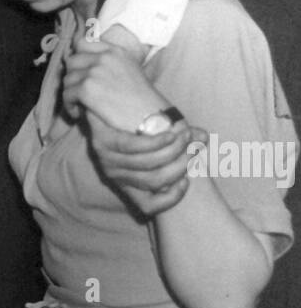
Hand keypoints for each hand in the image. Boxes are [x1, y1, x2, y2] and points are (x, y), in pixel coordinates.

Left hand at [63, 33, 167, 132]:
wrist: (149, 115)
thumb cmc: (142, 99)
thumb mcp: (130, 69)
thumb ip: (111, 63)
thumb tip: (88, 68)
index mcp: (114, 51)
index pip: (82, 44)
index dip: (77, 58)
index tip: (78, 71)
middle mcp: (103, 58)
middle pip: (72, 61)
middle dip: (72, 77)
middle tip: (77, 92)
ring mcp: (94, 72)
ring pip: (67, 80)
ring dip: (70, 94)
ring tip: (79, 105)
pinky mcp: (86, 89)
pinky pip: (67, 95)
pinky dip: (69, 106)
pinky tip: (78, 113)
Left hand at [85, 116, 203, 216]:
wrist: (104, 101)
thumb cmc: (138, 124)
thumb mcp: (161, 138)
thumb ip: (182, 141)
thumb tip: (204, 137)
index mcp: (127, 184)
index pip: (148, 206)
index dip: (170, 199)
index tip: (187, 181)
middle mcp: (115, 176)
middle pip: (154, 181)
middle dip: (180, 166)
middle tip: (195, 149)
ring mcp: (107, 159)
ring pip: (146, 164)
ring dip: (173, 151)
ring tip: (187, 137)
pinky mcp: (103, 140)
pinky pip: (133, 147)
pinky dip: (155, 142)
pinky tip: (170, 135)